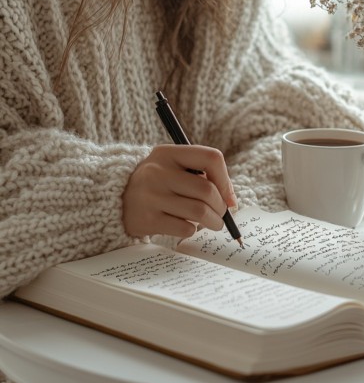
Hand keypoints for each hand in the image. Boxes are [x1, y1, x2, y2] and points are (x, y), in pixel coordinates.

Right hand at [122, 144, 236, 239]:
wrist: (114, 199)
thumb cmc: (156, 183)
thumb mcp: (171, 167)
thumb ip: (200, 175)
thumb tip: (231, 200)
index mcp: (168, 153)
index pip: (211, 158)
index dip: (225, 179)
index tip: (228, 196)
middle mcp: (157, 171)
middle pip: (207, 190)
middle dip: (221, 207)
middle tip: (220, 214)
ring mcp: (151, 196)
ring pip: (199, 211)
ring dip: (213, 222)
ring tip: (212, 223)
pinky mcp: (147, 219)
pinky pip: (185, 228)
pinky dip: (192, 229)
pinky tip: (185, 225)